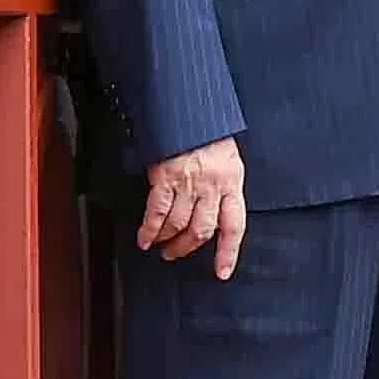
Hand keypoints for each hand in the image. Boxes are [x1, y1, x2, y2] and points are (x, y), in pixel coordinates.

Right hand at [138, 136, 248, 275]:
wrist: (189, 107)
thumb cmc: (208, 128)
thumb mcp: (226, 154)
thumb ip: (223, 181)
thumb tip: (215, 206)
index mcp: (232, 180)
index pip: (234, 225)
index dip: (228, 252)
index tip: (222, 271)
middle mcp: (213, 185)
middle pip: (202, 230)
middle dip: (187, 247)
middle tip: (176, 254)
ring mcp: (189, 182)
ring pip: (178, 225)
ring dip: (167, 239)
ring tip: (160, 246)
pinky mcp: (165, 177)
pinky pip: (157, 212)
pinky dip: (150, 229)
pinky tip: (145, 237)